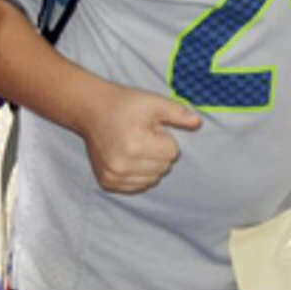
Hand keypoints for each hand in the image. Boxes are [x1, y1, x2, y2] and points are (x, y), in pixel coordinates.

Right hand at [78, 83, 201, 193]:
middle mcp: (122, 165)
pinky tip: (129, 157)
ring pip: (153, 179)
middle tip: (142, 135)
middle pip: (164, 167)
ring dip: (150, 165)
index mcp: (135, 145)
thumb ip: (177, 114)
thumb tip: (198, 122)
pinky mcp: (107, 182)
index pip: (172, 153)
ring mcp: (113, 176)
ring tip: (135, 145)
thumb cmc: (125, 104)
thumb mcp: (153, 103)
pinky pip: (137, 186)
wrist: (91, 110)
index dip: (165, 138)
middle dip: (159, 151)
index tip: (151, 128)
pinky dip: (139, 174)